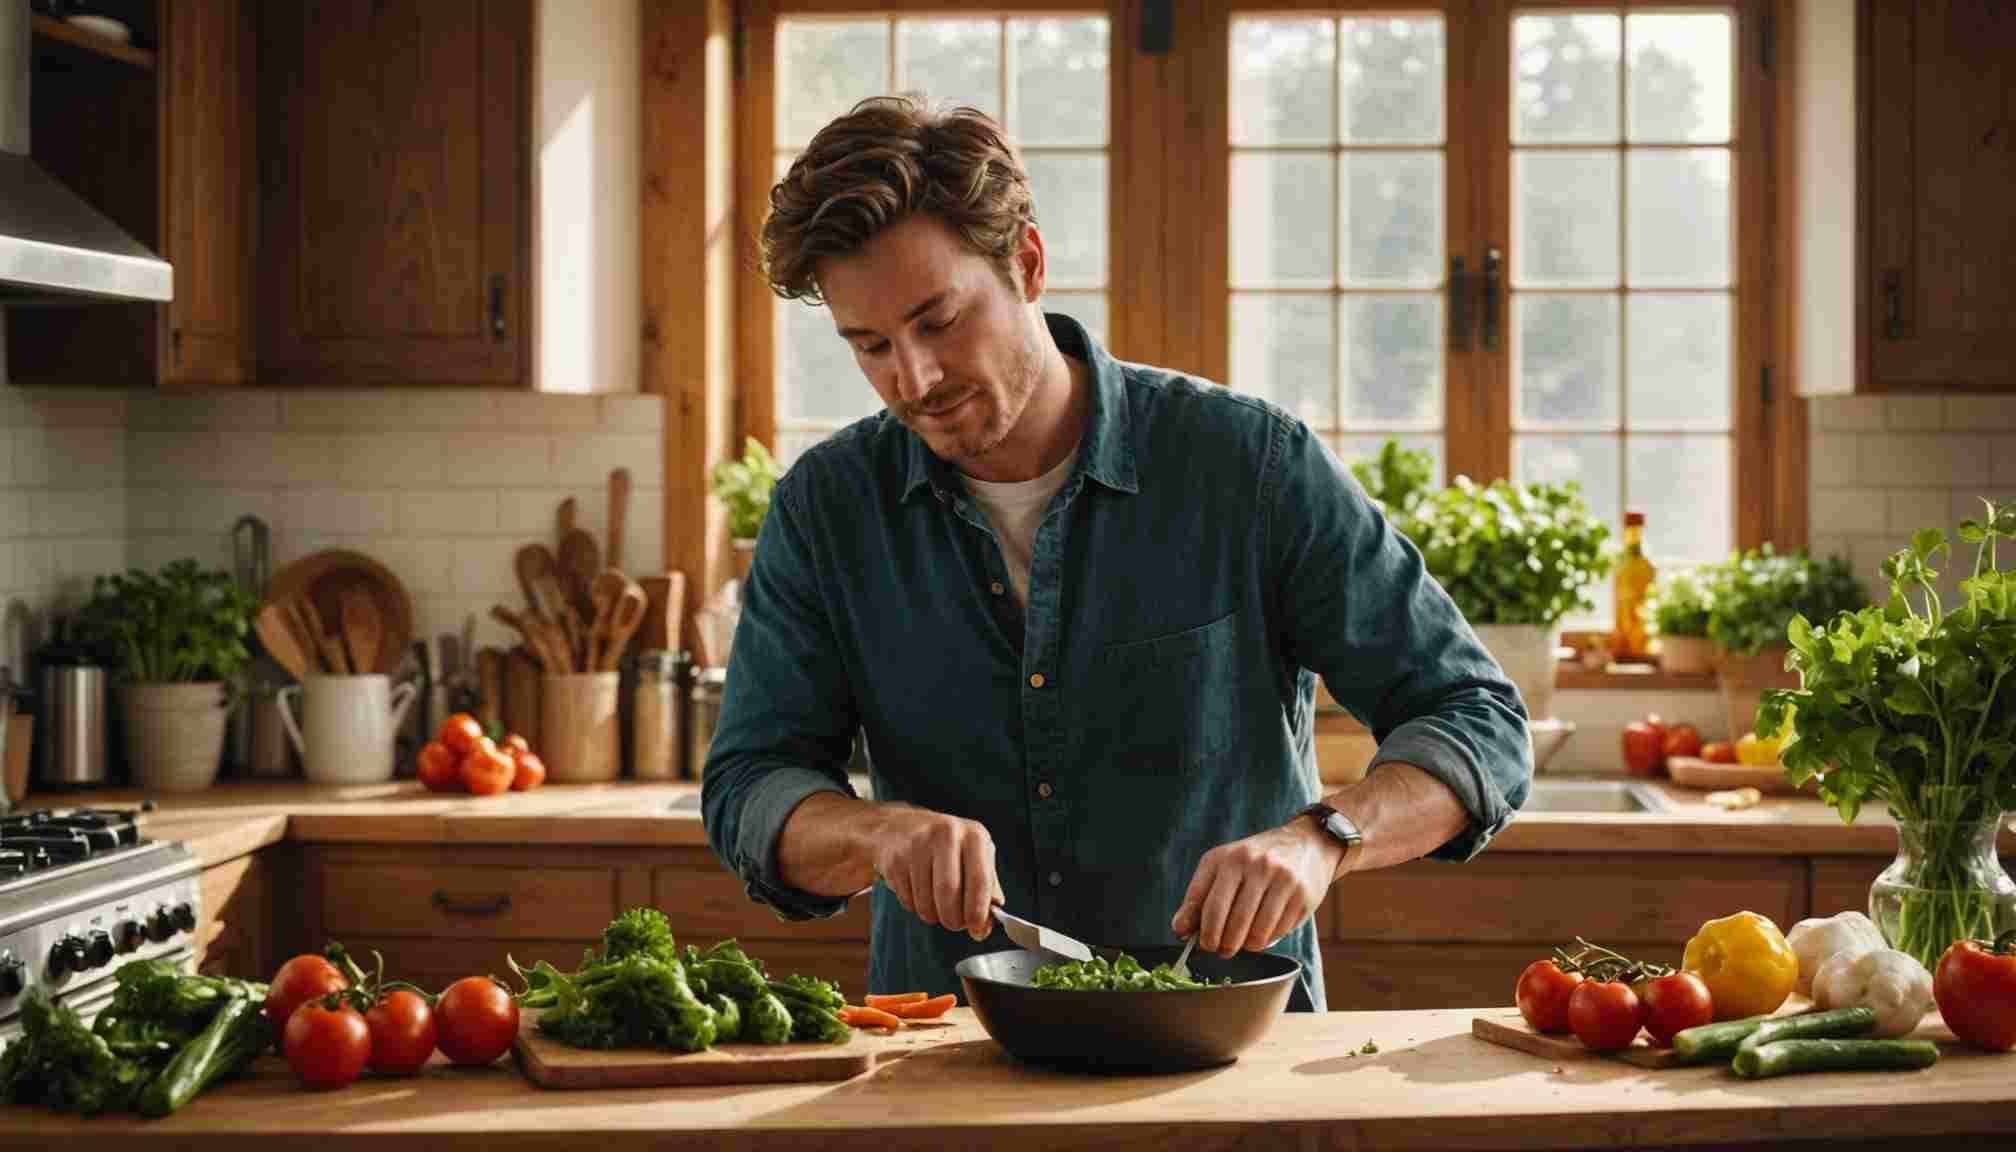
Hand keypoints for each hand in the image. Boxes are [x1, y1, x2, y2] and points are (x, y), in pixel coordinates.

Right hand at [868, 804, 1003, 941]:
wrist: (900, 827)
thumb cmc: (946, 847)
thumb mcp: (975, 858)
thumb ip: (987, 891)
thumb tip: (983, 927)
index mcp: (974, 835)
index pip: (980, 880)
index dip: (978, 911)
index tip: (977, 929)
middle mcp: (946, 834)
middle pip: (949, 892)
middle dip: (953, 919)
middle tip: (954, 923)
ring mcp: (917, 844)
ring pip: (926, 901)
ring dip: (933, 915)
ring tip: (936, 904)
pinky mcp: (895, 858)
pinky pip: (908, 900)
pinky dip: (915, 907)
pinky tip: (918, 891)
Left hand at [1171, 818, 1340, 957]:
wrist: (1306, 843)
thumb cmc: (1254, 861)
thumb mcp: (1223, 868)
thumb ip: (1199, 898)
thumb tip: (1179, 930)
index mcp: (1227, 858)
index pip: (1208, 905)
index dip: (1203, 932)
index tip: (1203, 945)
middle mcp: (1254, 864)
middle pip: (1232, 923)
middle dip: (1224, 945)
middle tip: (1223, 950)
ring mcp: (1281, 878)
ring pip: (1257, 933)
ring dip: (1247, 946)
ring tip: (1244, 943)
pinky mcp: (1302, 894)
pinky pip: (1278, 932)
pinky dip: (1268, 940)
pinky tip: (1264, 932)